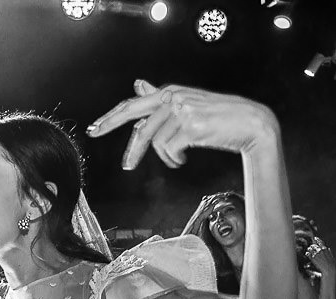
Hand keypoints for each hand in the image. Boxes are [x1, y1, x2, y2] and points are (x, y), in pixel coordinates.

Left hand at [86, 79, 278, 169]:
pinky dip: (174, 159)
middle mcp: (173, 98)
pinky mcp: (191, 125)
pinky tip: (184, 159)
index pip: (132, 105)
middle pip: (139, 125)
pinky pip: (169, 150)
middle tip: (126, 166)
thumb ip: (160, 99)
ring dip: (166, 157)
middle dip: (131, 149)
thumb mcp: (187, 104)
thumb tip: (138, 85)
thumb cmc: (218, 116)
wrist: (251, 123)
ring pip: (156, 142)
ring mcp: (182, 110)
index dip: (111, 118)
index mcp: (169, 92)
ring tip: (176, 159)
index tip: (94, 129)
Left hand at [308, 238, 334, 278]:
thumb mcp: (331, 256)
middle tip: (311, 247)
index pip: (320, 242)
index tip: (315, 238)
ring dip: (309, 249)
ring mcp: (316, 254)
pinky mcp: (312, 258)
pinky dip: (307, 253)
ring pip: (310, 249)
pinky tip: (308, 254)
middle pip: (313, 245)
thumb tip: (327, 248)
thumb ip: (328, 251)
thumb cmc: (331, 263)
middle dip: (312, 246)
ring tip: (309, 251)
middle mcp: (320, 250)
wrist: (329, 269)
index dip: (317, 239)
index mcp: (325, 249)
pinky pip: (307, 254)